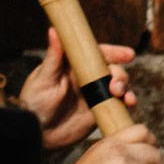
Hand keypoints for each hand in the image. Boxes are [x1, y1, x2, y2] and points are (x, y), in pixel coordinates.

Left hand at [20, 28, 135, 149]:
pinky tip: (129, 107)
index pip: (97, 54)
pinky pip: (120, 106)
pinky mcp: (100, 111)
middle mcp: (88, 78)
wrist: (37, 133)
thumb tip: (54, 30)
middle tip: (115, 86)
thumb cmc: (34, 101)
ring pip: (120, 87)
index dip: (115, 52)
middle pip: (112, 70)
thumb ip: (53, 57)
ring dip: (126, 90)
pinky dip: (128, 105)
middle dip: (120, 75)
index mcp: (75, 65)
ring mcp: (95, 95)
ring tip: (123, 97)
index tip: (128, 55)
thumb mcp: (43, 79)